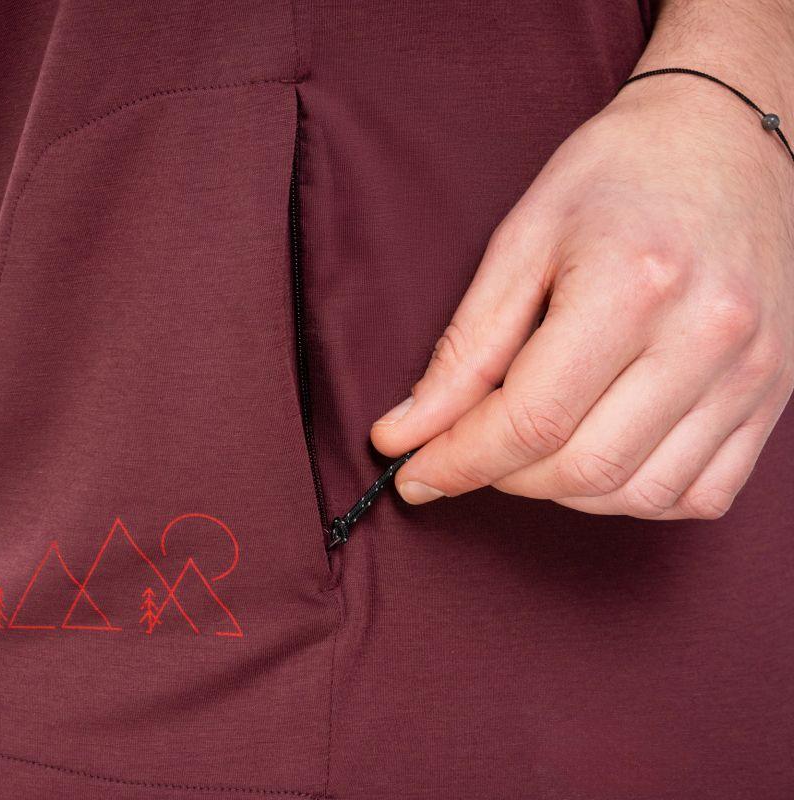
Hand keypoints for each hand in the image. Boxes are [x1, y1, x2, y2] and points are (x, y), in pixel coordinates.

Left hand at [371, 77, 793, 518]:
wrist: (728, 136)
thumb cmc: (617, 175)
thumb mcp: (522, 239)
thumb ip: (465, 347)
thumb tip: (406, 431)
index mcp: (633, 285)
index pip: (532, 420)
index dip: (460, 461)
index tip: (414, 474)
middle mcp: (707, 336)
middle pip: (584, 467)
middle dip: (502, 477)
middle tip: (465, 451)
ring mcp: (753, 371)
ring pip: (641, 493)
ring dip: (563, 492)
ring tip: (528, 448)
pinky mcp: (776, 394)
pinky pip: (700, 493)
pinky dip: (633, 494)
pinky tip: (597, 454)